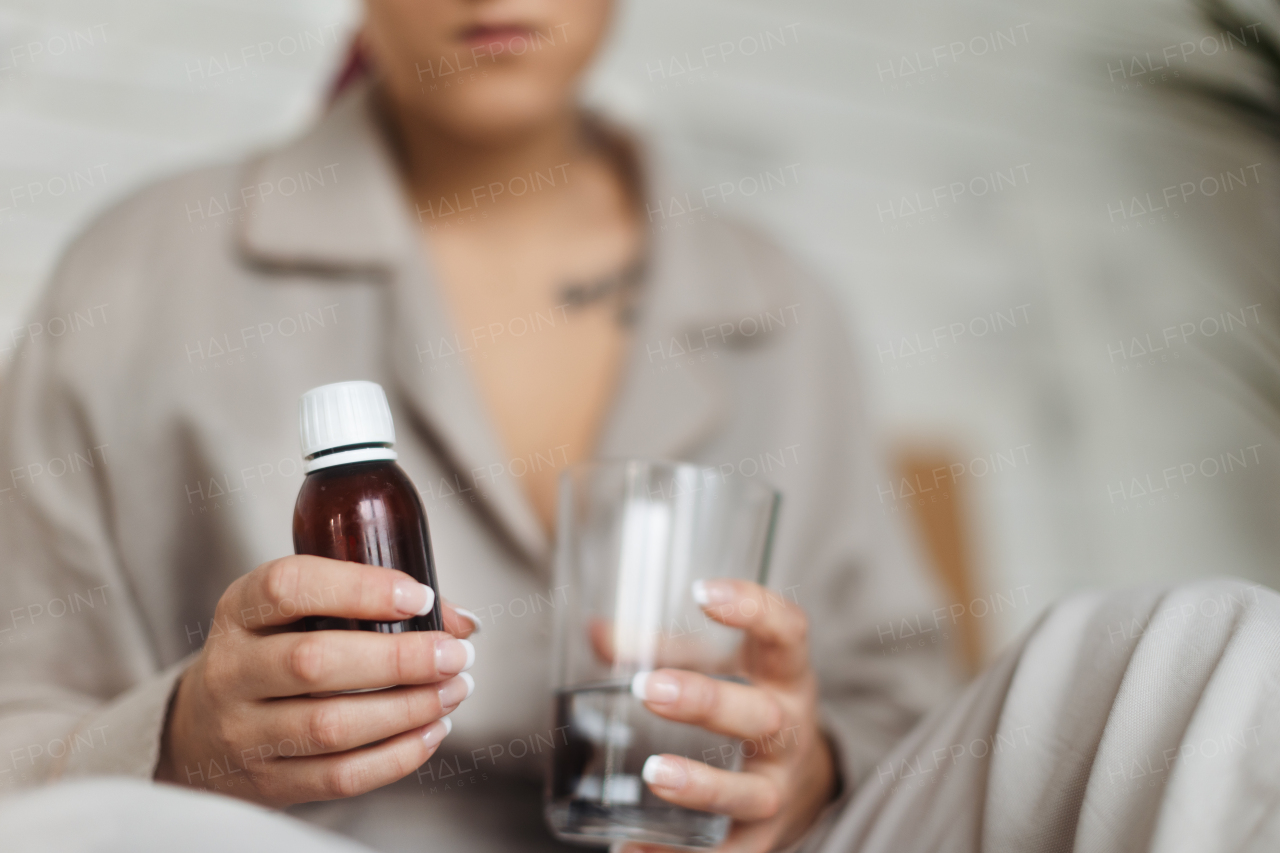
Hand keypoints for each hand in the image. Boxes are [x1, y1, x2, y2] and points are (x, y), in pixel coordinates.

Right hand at [155, 555, 475, 805]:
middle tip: (455, 654)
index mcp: (240, 610)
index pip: (289, 587)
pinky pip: (339, 775)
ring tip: (454, 690)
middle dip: (400, 658)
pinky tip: (431, 730)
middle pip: (315, 662)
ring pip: (330, 725)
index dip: (360, 589)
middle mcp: (232, 670)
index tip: (418, 597)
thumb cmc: (271, 654)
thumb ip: (371, 603)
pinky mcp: (267, 782)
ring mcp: (244, 731)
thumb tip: (461, 622)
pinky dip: (397, 755)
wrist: (199, 733)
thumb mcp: (296, 613)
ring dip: (408, 708)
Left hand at [622, 580, 836, 852]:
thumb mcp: (716, 664)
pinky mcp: (762, 838)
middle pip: (763, 715)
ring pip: (751, 792)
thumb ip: (659, 647)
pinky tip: (633, 851)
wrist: (803, 779)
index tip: (704, 591)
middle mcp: (790, 729)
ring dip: (703, 786)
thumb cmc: (747, 700)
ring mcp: (778, 787)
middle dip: (708, 703)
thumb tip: (596, 632)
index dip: (754, 608)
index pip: (787, 632)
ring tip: (654, 776)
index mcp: (783, 674)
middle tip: (649, 691)